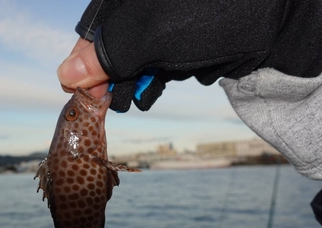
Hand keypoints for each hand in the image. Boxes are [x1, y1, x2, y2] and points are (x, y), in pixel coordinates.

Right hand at [58, 0, 321, 111]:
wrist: (281, 21)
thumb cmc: (213, 16)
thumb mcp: (149, 35)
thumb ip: (105, 53)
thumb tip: (64, 75)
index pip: (95, 24)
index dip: (85, 58)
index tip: (83, 90)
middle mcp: (146, 5)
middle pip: (114, 41)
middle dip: (112, 73)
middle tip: (108, 101)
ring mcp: (168, 18)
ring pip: (137, 54)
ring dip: (134, 79)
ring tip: (136, 97)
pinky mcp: (189, 34)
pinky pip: (161, 58)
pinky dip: (159, 76)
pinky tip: (160, 85)